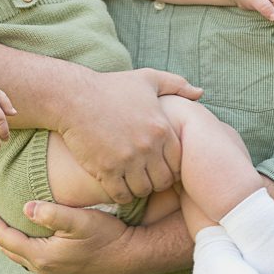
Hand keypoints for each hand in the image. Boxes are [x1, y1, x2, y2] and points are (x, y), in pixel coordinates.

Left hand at [0, 199, 136, 273]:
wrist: (132, 257)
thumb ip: (51, 213)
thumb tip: (26, 208)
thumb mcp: (80, 220)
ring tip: (5, 224)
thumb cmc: (108, 235)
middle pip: (9, 249)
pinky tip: (33, 240)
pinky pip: (37, 264)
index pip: (5, 237)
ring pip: (22, 258)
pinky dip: (27, 249)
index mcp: (42, 256)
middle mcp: (44, 271)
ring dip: (11, 241)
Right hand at [56, 68, 202, 203]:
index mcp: (161, 128)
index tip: (161, 164)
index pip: (179, 162)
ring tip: (132, 181)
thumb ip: (177, 85)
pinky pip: (122, 195)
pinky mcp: (106, 170)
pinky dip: (122, 195)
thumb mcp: (148, 79)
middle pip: (163, 180)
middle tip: (147, 176)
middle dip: (157, 181)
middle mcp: (148, 146)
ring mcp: (127, 160)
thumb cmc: (111, 87)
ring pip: (144, 190)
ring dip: (139, 189)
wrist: (73, 97)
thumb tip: (200, 92)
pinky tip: (116, 186)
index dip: (172, 166)